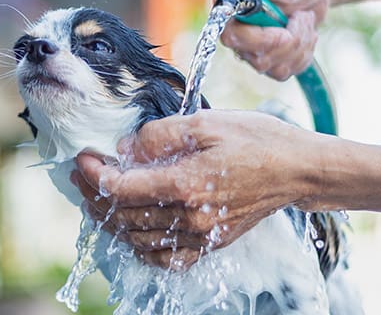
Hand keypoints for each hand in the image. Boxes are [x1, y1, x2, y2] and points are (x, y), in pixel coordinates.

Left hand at [72, 110, 331, 268]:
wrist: (298, 169)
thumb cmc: (258, 140)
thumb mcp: (205, 123)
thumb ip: (159, 135)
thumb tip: (125, 148)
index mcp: (186, 185)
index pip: (121, 188)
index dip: (94, 173)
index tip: (84, 157)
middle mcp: (190, 218)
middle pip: (124, 216)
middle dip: (94, 195)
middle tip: (83, 175)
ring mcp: (201, 235)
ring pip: (139, 240)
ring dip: (112, 220)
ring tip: (98, 198)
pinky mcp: (211, 243)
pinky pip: (166, 258)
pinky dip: (141, 248)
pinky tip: (133, 232)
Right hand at [220, 0, 328, 79]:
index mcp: (232, 11)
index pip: (230, 37)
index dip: (258, 39)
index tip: (283, 30)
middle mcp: (239, 35)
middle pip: (257, 60)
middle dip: (290, 41)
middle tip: (302, 16)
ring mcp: (255, 51)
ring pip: (276, 69)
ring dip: (301, 44)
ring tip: (305, 19)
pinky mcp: (272, 62)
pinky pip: (288, 71)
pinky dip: (305, 52)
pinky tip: (307, 33)